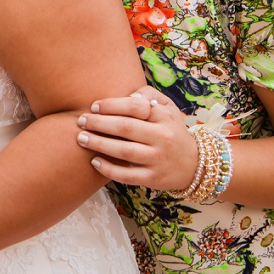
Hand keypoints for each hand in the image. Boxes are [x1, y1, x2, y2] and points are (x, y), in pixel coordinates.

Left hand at [76, 85, 198, 191]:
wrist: (193, 164)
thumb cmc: (171, 130)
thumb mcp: (168, 108)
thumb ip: (148, 95)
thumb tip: (128, 95)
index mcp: (164, 117)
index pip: (135, 107)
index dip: (111, 105)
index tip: (93, 107)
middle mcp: (162, 138)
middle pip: (126, 128)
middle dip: (99, 124)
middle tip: (80, 121)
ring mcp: (158, 159)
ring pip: (125, 151)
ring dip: (99, 144)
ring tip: (81, 138)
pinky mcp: (153, 178)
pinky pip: (128, 175)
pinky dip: (109, 169)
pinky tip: (94, 162)